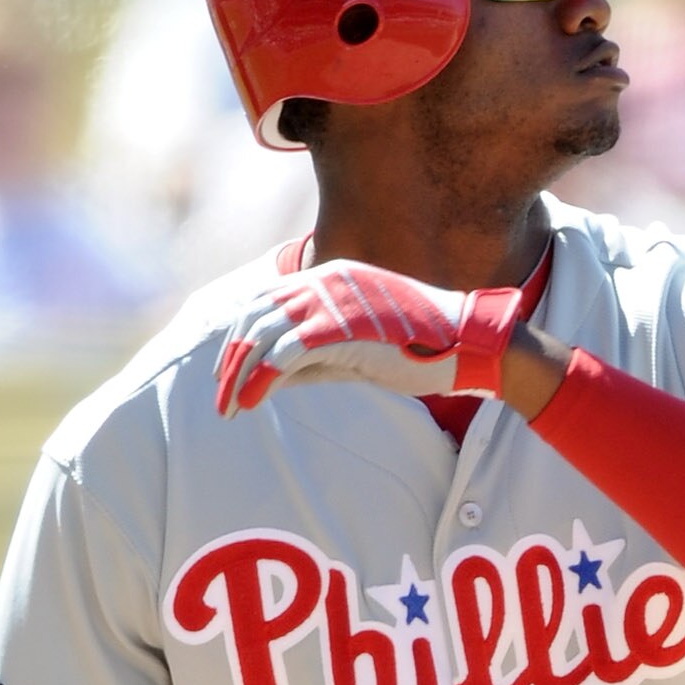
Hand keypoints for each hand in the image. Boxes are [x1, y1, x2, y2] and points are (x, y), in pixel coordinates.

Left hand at [215, 261, 523, 417]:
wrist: (463, 345)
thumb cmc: (416, 350)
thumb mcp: (353, 351)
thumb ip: (311, 359)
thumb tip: (267, 378)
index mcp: (329, 278)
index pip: (265, 301)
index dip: (240, 336)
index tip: (228, 372)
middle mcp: (324, 281)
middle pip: (255, 316)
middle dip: (232, 359)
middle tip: (221, 396)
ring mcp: (332, 300)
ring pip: (263, 334)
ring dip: (240, 374)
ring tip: (230, 407)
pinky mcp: (340, 327)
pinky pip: (284, 354)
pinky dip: (262, 379)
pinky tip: (252, 402)